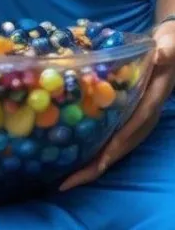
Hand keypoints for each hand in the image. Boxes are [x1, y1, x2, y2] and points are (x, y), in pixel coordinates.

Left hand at [59, 19, 174, 190]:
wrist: (172, 48)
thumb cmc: (169, 47)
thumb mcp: (169, 46)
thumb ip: (164, 53)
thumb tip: (160, 55)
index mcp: (150, 104)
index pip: (132, 130)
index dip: (114, 148)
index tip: (97, 163)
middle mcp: (143, 118)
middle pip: (118, 149)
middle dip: (94, 167)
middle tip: (66, 183)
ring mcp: (135, 120)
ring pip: (113, 148)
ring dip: (91, 164)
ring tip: (66, 178)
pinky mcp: (127, 117)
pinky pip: (110, 138)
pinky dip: (94, 149)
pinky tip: (75, 154)